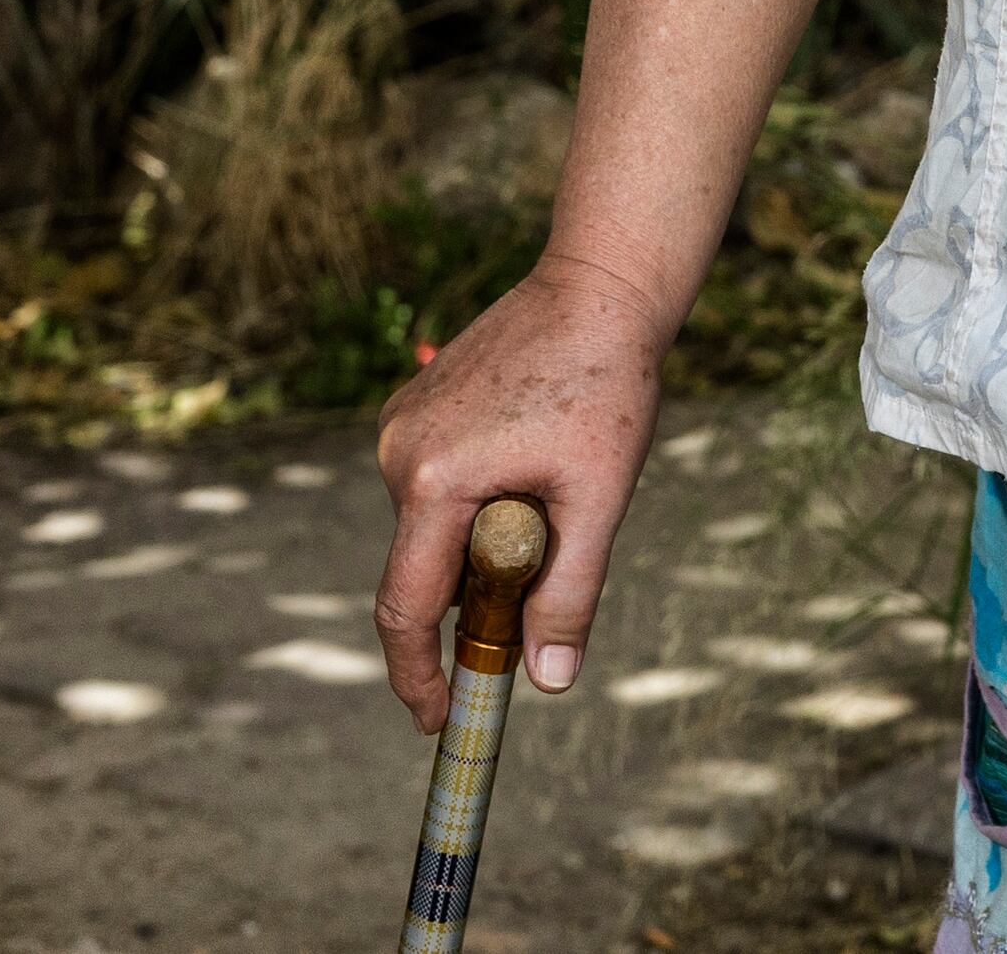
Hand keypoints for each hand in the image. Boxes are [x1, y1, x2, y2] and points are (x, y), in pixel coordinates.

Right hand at [373, 256, 675, 732]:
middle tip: (539, 593)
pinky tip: (532, 462)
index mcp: (434, 481)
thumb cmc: (608, 387)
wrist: (601, 288)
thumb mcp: (599, 499)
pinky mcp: (413, 407)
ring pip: (432, 527)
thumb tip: (548, 681)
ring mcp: (400, 425)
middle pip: (422, 567)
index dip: (418, 674)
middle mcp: (399, 453)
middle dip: (472, 598)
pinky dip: (473, 503)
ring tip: (555, 489)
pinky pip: (436, 485)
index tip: (439, 719)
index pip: (406, 607)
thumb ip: (570, 592)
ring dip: (480, 542)